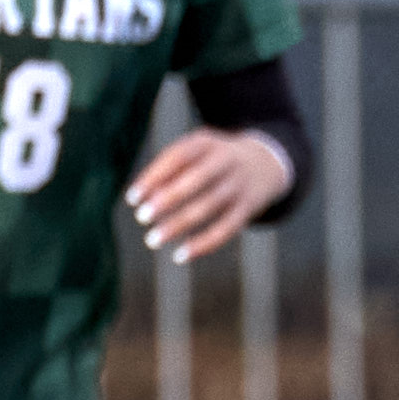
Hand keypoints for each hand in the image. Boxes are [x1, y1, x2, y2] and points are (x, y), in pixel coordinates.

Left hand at [128, 128, 292, 263]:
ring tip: (152, 240)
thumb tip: (143, 199)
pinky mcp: (248, 208)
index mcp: (207, 143)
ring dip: (178, 225)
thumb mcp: (196, 151)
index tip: (132, 199)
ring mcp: (239, 185)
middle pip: (196, 180)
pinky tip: (179, 256)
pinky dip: (203, 244)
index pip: (177, 157)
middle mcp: (227, 161)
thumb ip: (170, 169)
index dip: (154, 177)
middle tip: (141, 218)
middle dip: (167, 200)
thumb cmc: (213, 158)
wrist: (266, 162)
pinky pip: (226, 229)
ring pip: (208, 207)